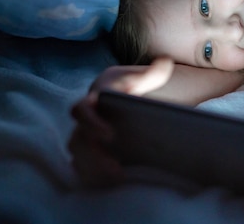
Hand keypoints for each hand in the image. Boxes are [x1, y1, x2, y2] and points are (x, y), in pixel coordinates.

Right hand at [68, 58, 174, 186]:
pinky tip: (115, 182)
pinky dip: (95, 177)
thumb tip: (165, 61)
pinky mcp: (91, 155)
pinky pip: (85, 170)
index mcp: (93, 101)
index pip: (80, 111)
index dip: (91, 123)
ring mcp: (86, 140)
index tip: (110, 135)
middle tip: (116, 167)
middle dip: (93, 156)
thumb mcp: (141, 79)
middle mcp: (84, 122)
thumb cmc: (130, 87)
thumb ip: (153, 72)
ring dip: (95, 169)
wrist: (124, 96)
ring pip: (79, 158)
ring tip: (118, 177)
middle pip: (77, 141)